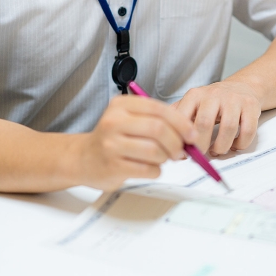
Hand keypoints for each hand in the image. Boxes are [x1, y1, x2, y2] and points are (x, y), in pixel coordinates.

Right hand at [79, 94, 198, 189]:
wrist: (83, 158)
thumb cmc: (113, 138)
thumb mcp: (128, 118)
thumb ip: (155, 119)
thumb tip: (188, 131)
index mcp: (121, 105)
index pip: (158, 109)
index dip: (180, 122)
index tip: (191, 134)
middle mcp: (114, 121)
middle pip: (158, 129)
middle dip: (176, 142)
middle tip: (180, 150)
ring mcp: (112, 144)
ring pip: (154, 151)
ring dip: (165, 158)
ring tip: (162, 158)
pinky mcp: (113, 166)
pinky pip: (147, 169)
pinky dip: (156, 170)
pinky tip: (150, 168)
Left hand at [173, 80, 261, 155]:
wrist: (241, 86)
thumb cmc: (214, 101)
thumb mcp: (193, 103)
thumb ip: (180, 118)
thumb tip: (170, 140)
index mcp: (195, 95)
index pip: (183, 118)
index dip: (182, 138)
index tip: (183, 151)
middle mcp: (214, 94)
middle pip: (204, 123)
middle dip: (201, 145)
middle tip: (201, 154)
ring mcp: (234, 99)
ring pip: (228, 128)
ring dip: (222, 146)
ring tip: (218, 150)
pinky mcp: (251, 106)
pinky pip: (248, 130)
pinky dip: (241, 143)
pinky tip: (235, 144)